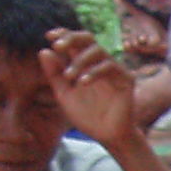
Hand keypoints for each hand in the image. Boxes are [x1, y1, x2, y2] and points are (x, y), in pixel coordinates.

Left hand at [41, 31, 139, 148]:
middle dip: (72, 38)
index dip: (63, 34)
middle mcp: (99, 63)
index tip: (49, 36)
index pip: (75, 41)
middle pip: (88, 39)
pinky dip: (94, 72)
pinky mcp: (126, 79)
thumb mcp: (64, 95)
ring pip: (98, 50)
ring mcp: (114, 70)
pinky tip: (82, 82)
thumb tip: (44, 51)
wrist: (106, 136)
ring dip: (80, 60)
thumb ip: (54, 74)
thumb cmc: (87, 116)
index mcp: (84, 64)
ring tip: (69, 76)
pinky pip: (110, 67)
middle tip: (58, 46)